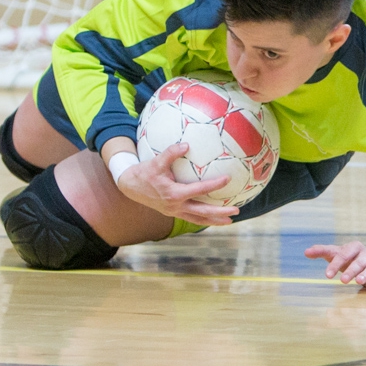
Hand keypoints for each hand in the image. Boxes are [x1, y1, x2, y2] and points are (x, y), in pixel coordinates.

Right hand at [113, 142, 239, 227]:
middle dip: (219, 213)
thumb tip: (186, 145)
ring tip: (229, 221)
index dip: (214, 185)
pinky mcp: (172, 212)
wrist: (129, 187)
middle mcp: (175, 206)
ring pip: (198, 219)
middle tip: (236, 211)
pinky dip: (203, 218)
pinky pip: (191, 218)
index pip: (199, 190)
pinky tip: (213, 217)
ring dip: (214, 220)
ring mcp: (174, 211)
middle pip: (202, 212)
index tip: (227, 179)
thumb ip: (171, 152)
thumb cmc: (144, 173)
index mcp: (174, 194)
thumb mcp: (156, 161)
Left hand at [304, 241, 365, 290]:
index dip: (335, 264)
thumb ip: (322, 251)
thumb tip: (305, 252)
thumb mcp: (336, 253)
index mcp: (353, 248)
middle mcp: (365, 254)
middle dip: (351, 270)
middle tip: (342, 281)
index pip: (343, 254)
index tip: (327, 276)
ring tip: (359, 282)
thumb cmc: (350, 258)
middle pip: (358, 261)